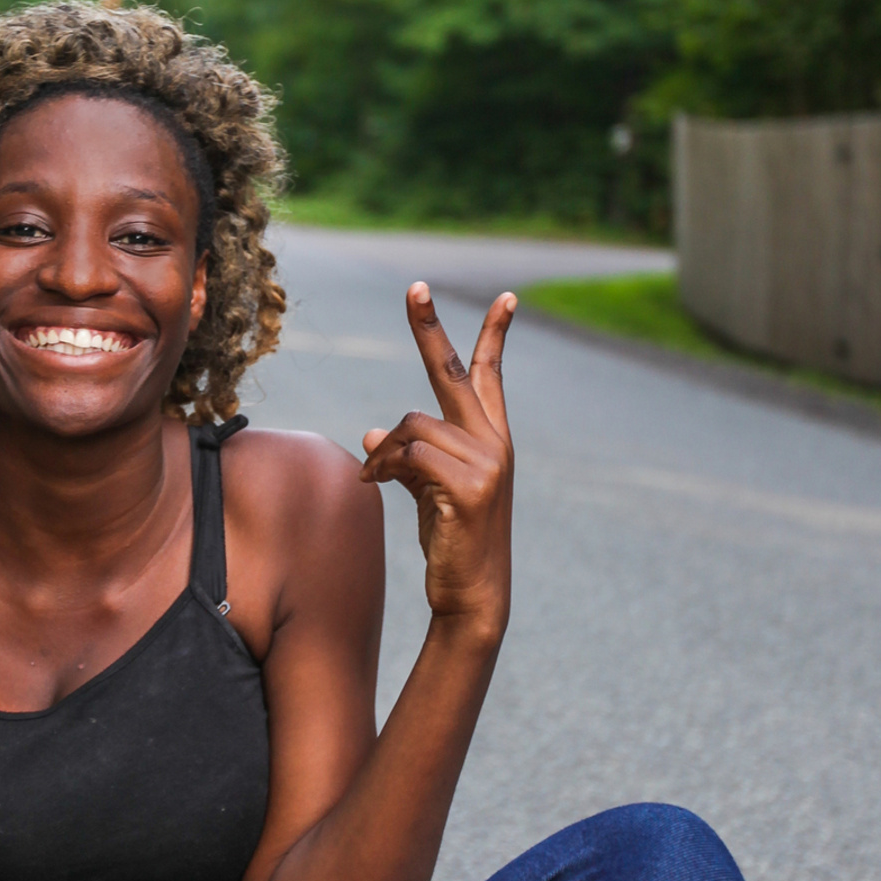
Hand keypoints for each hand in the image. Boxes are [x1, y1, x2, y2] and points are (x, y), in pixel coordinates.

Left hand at [360, 283, 514, 635]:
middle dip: (429, 327)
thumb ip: (409, 456)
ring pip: (411, 423)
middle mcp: (494, 442)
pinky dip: (383, 465)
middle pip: (453, 372)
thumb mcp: (428, 490)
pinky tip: (377, 483)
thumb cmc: (451, 540)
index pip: (490, 376)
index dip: (495, 335)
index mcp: (490, 438)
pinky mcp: (470, 486)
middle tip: (414, 286)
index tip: (507, 298)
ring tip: (377, 477)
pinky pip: (408, 453)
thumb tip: (372, 431)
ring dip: (382, 451)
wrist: (471, 594)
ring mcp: (487, 462)